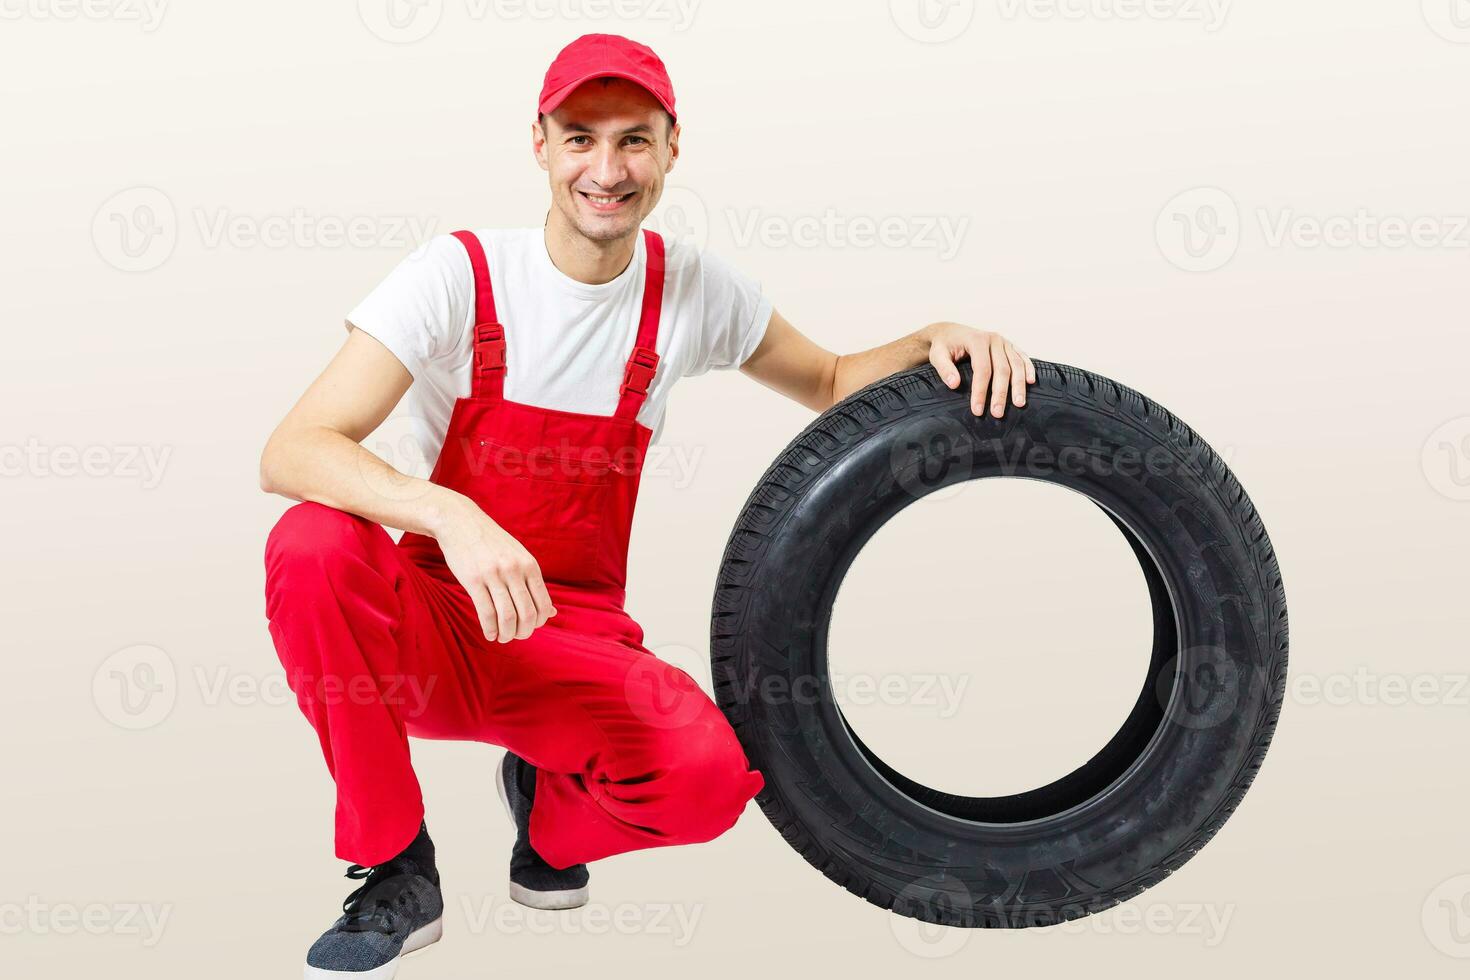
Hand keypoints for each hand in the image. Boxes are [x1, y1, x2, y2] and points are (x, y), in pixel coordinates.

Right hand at [430, 492, 556, 642]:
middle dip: (523, 632)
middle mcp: (514, 570)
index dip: (538, 623)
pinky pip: (486, 612)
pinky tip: (490, 634)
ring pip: (507, 616)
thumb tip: (551, 612)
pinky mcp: (473, 579)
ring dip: (507, 634)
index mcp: (529, 565)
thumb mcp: (519, 556)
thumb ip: (533, 584)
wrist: (461, 522)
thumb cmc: (491, 542)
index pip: (543, 604)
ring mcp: (494, 575)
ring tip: (502, 637)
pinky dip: (490, 629)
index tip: (529, 627)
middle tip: (516, 636)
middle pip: (527, 614)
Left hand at [923, 322, 1036, 417]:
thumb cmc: (944, 346)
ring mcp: (1004, 342)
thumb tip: (954, 384)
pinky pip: (1022, 357)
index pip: (982, 369)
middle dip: (1000, 393)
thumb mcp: (937, 355)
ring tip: (1019, 404)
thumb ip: (944, 368)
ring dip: (1018, 385)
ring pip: (1016, 364)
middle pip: (1001, 369)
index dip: (980, 391)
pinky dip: (1028, 369)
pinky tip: (1031, 382)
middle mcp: (993, 339)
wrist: (951, 332)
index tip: (978, 410)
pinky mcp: (1010, 345)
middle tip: (998, 413)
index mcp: (977, 340)